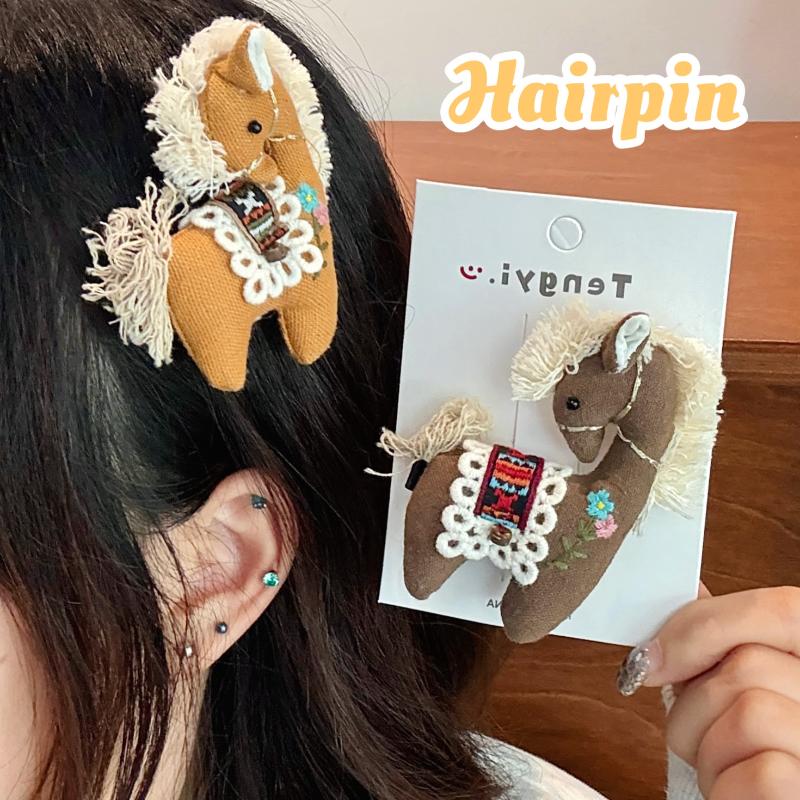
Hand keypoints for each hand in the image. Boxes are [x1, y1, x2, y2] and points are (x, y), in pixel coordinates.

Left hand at [617, 586, 799, 798]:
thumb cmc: (744, 748)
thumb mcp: (733, 681)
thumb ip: (716, 637)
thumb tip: (670, 596)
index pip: (781, 608)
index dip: (707, 623)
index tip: (656, 656)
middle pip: (747, 663)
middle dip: (695, 701)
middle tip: (701, 727)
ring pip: (749, 712)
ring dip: (706, 745)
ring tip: (721, 760)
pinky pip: (764, 771)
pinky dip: (728, 784)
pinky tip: (738, 789)